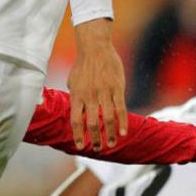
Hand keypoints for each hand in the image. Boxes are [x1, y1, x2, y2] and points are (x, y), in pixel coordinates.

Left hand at [68, 19, 127, 150]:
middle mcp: (90, 96)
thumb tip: (74, 110)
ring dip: (110, 134)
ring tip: (111, 144)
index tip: (81, 146)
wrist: (95, 47)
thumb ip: (74, 96)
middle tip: (98, 148)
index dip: (78, 134)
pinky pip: (121, 108)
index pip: (75, 119)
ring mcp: (104, 92)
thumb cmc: (83, 65)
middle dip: (95, 138)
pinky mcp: (117, 88)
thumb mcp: (72, 81)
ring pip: (108, 118)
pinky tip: (124, 132)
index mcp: (77, 95)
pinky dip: (122, 122)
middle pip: (92, 122)